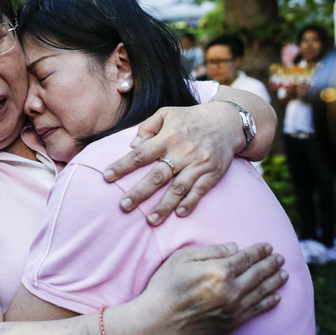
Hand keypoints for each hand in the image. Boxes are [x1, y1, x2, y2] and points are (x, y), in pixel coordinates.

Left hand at [102, 103, 240, 223]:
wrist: (228, 121)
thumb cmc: (191, 118)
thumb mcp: (167, 113)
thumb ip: (147, 127)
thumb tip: (132, 146)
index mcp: (168, 137)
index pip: (140, 154)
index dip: (123, 166)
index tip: (107, 177)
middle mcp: (182, 152)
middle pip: (157, 176)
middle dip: (140, 193)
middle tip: (124, 206)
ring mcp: (198, 164)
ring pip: (178, 188)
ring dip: (164, 206)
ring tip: (150, 221)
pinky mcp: (213, 173)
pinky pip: (200, 191)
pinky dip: (190, 202)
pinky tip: (179, 214)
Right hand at [137, 242, 286, 334]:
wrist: (159, 321)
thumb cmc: (166, 286)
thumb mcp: (182, 258)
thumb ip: (210, 250)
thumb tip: (234, 247)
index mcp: (219, 271)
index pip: (246, 257)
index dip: (259, 251)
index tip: (268, 246)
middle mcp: (231, 290)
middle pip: (258, 274)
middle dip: (271, 264)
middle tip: (280, 258)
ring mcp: (233, 309)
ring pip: (261, 292)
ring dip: (274, 281)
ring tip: (283, 274)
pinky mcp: (232, 323)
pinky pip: (256, 311)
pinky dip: (268, 302)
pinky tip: (276, 297)